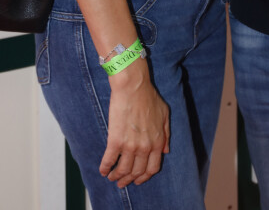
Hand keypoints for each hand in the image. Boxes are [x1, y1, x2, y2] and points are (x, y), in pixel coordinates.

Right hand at [99, 60, 170, 187]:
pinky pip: (109, 160)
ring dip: (116, 176)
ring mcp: (130, 145)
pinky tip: (103, 170)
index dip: (144, 176)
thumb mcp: (164, 114)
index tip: (138, 179)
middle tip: (122, 182)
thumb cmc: (149, 97)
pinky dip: (105, 168)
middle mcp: (145, 147)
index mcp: (157, 142)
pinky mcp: (115, 140)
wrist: (133, 86)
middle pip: (137, 172)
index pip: (152, 168)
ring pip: (123, 170)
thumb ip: (166, 134)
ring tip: (112, 177)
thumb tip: (165, 150)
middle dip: (129, 180)